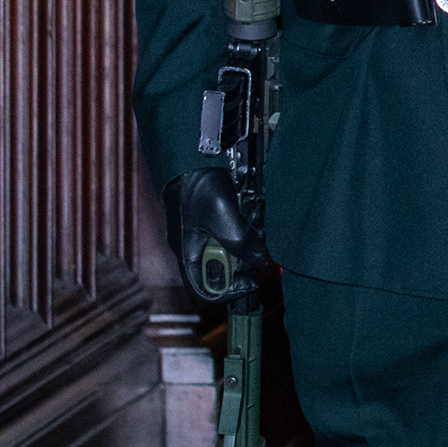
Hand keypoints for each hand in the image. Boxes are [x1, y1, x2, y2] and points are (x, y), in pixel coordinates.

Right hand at [162, 167, 263, 297]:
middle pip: (221, 270)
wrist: (193, 155)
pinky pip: (231, 231)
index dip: (229, 291)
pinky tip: (250, 214)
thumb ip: (241, 243)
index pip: (205, 289)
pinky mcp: (213, 217)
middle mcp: (193, 246)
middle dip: (241, 263)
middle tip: (257, 252)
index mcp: (187, 253)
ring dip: (244, 243)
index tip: (250, 281)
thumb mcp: (223, 219)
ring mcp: (203, 231)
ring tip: (254, 229)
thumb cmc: (197, 187)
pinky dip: (244, 227)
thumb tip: (260, 261)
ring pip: (229, 250)